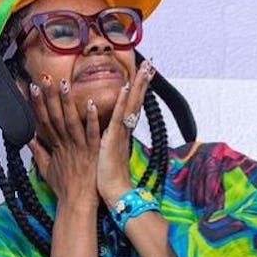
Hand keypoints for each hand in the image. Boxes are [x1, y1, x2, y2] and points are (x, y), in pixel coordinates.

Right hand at [27, 75, 100, 209]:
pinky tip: (90, 104)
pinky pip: (92, 133)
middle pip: (54, 117)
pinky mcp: (92, 152)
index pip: (43, 120)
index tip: (32, 87)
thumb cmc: (64, 189)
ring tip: (63, 84)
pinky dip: (91, 119)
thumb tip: (29, 139)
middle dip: (48, 96)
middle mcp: (64, 144)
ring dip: (66, 102)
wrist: (77, 204)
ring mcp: (78, 147)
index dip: (37, 104)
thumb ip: (39, 152)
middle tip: (44, 78)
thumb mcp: (47, 170)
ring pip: (71, 121)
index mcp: (54, 147)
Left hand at [98, 59, 156, 205]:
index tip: (142, 74)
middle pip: (136, 100)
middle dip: (143, 81)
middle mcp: (124, 130)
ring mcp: (121, 133)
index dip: (137, 89)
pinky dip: (122, 102)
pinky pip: (119, 117)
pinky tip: (125, 87)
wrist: (114, 192)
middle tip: (150, 63)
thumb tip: (105, 134)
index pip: (131, 106)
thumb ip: (107, 140)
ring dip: (138, 85)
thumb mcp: (106, 153)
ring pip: (131, 104)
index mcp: (121, 132)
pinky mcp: (114, 139)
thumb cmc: (107, 177)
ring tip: (146, 67)